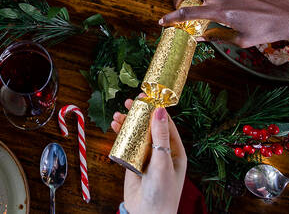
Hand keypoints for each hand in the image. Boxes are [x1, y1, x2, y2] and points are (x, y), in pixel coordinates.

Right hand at [112, 99, 185, 213]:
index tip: (146, 97)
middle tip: (129, 102)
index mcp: (174, 151)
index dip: (155, 109)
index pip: (165, 124)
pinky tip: (114, 127)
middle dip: (139, 114)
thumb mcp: (163, 162)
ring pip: (136, 134)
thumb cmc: (163, 192)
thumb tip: (160, 111)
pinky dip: (120, 135)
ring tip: (118, 115)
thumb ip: (160, 136)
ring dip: (128, 123)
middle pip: (149, 127)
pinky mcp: (133, 163)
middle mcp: (161, 152)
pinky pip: (126, 145)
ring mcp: (146, 157)